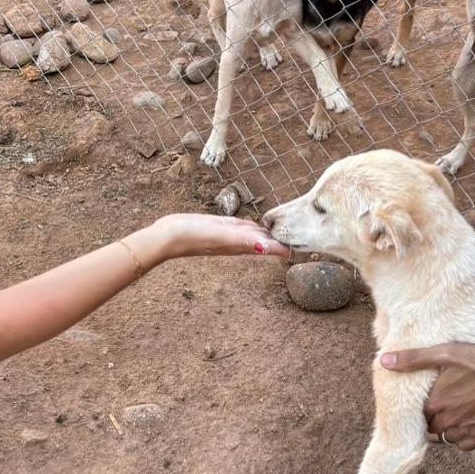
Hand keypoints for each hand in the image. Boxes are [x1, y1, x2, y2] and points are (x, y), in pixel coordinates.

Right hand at [138, 213, 291, 265]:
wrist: (168, 236)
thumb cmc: (193, 237)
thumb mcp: (221, 236)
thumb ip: (243, 240)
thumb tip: (267, 247)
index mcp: (242, 246)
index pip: (271, 248)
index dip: (287, 248)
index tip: (306, 249)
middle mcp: (238, 242)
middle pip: (266, 242)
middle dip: (283, 241)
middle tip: (303, 238)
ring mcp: (229, 234)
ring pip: (255, 234)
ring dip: (270, 234)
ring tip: (286, 231)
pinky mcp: (219, 226)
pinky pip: (242, 227)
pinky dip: (253, 227)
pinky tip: (257, 225)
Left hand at [379, 342, 474, 449]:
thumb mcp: (450, 352)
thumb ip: (414, 359)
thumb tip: (383, 360)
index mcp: (433, 402)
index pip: (415, 410)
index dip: (421, 402)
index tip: (431, 394)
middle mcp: (445, 421)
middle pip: (428, 424)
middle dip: (433, 415)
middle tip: (447, 399)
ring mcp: (462, 433)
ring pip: (443, 436)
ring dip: (446, 426)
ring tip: (460, 408)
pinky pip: (461, 444)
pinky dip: (463, 435)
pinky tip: (472, 418)